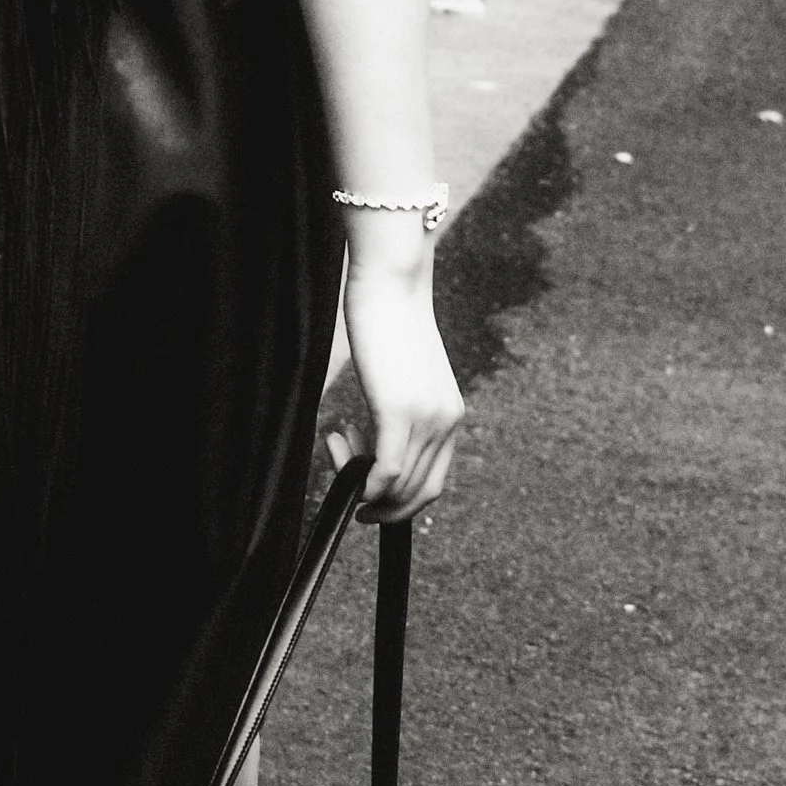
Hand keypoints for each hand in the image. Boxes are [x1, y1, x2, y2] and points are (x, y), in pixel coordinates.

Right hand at [327, 257, 463, 522]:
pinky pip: (386, 472)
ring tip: (335, 442)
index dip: (397, 497)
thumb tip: (364, 438)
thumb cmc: (388, 319)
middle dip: (378, 502)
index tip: (363, 481)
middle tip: (344, 475)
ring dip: (361, 482)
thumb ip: (393, 411)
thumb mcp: (400, 374)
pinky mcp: (398, 411)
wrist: (392, 282)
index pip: (433, 482)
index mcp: (450, 415)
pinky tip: (338, 454)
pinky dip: (363, 483)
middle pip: (418, 494)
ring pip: (399, 487)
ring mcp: (426, 418)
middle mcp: (446, 421)